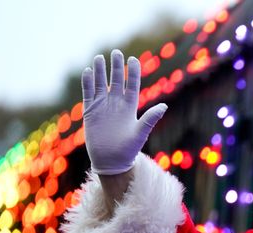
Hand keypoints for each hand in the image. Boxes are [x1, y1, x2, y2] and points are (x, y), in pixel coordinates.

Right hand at [82, 49, 166, 174]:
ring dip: (100, 71)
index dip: (133, 73)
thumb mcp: (140, 133)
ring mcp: (102, 107)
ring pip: (101, 84)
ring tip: (99, 57)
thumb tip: (165, 106)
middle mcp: (116, 104)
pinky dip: (88, 83)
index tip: (133, 59)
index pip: (132, 85)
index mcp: (130, 108)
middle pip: (116, 80)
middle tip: (116, 52)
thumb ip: (150, 119)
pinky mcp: (90, 112)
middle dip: (116, 66)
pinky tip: (88, 71)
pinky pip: (88, 93)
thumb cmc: (128, 150)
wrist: (110, 161)